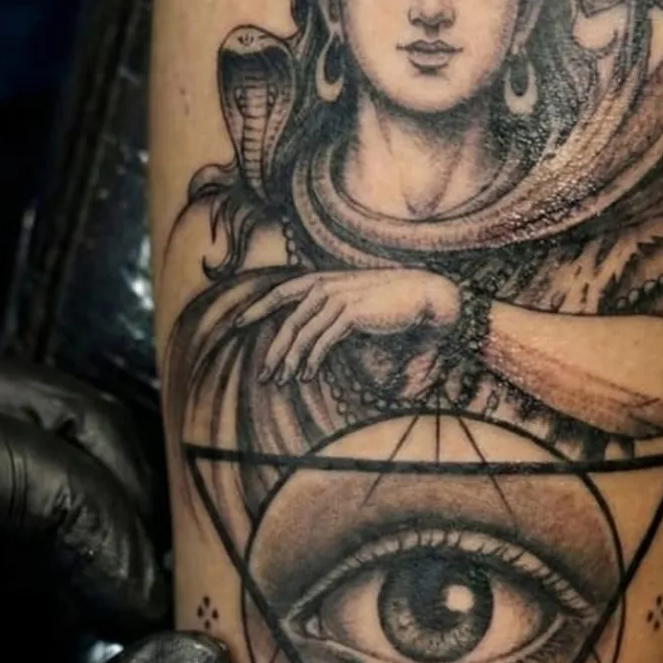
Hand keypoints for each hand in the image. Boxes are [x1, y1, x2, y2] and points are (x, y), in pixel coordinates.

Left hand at [235, 269, 459, 384]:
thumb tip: (316, 341)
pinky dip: (311, 360)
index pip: (281, 291)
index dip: (258, 307)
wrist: (424, 294)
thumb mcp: (355, 302)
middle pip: (287, 320)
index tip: (237, 324)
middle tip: (263, 375)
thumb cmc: (391, 301)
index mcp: (324, 280)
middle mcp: (326, 286)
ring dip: (289, 361)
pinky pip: (322, 341)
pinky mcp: (351, 313)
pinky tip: (306, 376)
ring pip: (301, 334)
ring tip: (281, 381)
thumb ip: (333, 316)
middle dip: (272, 350)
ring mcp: (338, 298)